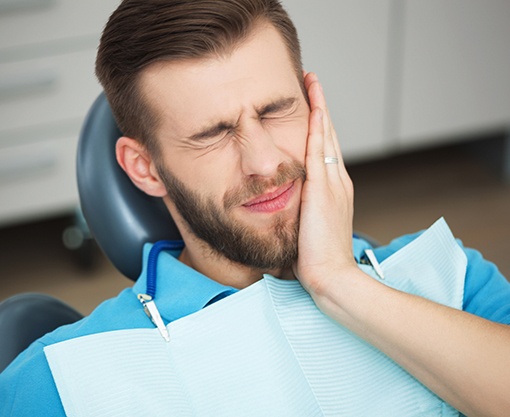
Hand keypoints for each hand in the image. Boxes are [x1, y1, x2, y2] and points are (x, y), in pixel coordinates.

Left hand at [293, 72, 356, 298]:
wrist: (332, 276)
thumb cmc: (318, 258)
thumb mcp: (311, 227)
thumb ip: (305, 211)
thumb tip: (290, 204)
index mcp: (335, 190)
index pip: (326, 150)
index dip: (320, 126)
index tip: (312, 106)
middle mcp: (338, 181)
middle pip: (329, 136)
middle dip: (321, 107)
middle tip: (314, 82)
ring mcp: (334, 183)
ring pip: (326, 136)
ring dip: (320, 108)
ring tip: (313, 83)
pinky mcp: (324, 189)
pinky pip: (320, 151)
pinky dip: (318, 127)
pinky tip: (314, 108)